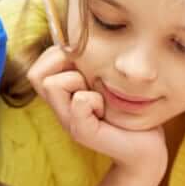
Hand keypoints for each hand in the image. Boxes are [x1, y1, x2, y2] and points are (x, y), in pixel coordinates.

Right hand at [26, 46, 166, 176]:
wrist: (146, 147)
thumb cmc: (130, 109)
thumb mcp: (106, 79)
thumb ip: (88, 64)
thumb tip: (75, 38)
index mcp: (64, 95)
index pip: (38, 66)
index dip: (56, 57)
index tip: (85, 67)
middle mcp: (60, 108)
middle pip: (38, 74)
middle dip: (66, 67)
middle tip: (91, 82)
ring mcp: (68, 122)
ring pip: (53, 84)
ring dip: (79, 82)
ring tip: (99, 97)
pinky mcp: (82, 133)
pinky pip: (79, 101)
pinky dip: (94, 100)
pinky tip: (106, 110)